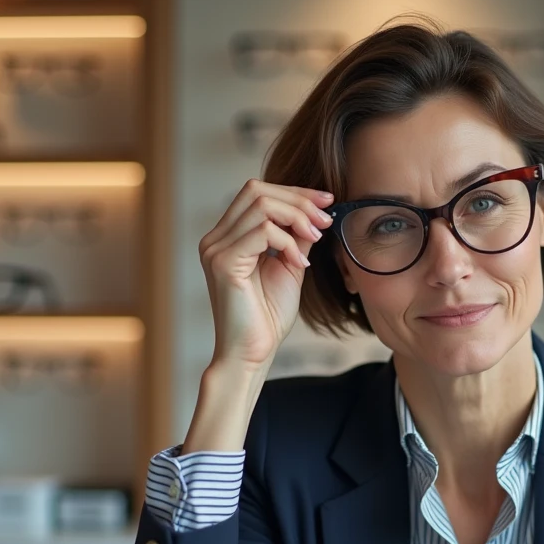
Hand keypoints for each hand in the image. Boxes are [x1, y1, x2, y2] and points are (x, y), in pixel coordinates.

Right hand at [197, 178, 333, 370]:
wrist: (252, 353)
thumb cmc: (268, 316)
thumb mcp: (290, 266)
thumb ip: (296, 237)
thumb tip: (316, 211)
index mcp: (228, 237)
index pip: (257, 193)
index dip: (295, 192)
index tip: (327, 201)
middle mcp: (216, 238)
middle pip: (257, 190)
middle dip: (298, 200)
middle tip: (326, 220)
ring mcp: (215, 248)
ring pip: (261, 205)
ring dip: (298, 219)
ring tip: (316, 240)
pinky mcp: (223, 263)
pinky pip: (262, 232)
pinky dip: (288, 242)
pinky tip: (300, 263)